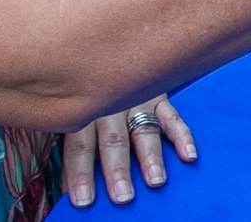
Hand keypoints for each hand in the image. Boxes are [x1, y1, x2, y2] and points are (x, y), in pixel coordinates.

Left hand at [61, 93, 195, 207]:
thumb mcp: (65, 115)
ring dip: (150, 157)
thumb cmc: (82, 95)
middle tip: (122, 196)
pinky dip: (182, 135)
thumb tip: (62, 189)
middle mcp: (110, 106)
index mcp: (83, 113)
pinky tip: (188, 155)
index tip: (84, 200)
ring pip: (144, 130)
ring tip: (155, 180)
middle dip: (118, 170)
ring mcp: (137, 100)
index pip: (80, 148)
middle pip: (114, 141)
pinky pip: (172, 116)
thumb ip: (66, 147)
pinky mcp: (158, 96)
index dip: (80, 175)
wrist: (100, 50)